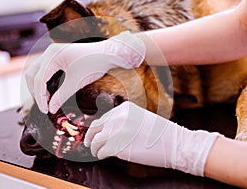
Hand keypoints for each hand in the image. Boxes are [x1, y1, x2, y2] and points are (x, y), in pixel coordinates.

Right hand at [25, 31, 145, 113]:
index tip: (45, 110)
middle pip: (32, 74)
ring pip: (36, 72)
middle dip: (36, 91)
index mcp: (53, 54)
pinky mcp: (56, 57)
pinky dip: (43, 82)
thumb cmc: (94, 64)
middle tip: (44, 106)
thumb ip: (62, 95)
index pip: (39, 78)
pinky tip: (50, 92)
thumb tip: (50, 109)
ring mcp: (52, 54)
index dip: (40, 97)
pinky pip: (43, 71)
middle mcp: (49, 52)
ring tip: (47, 101)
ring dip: (38, 87)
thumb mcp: (77, 82)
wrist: (107, 54)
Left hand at [84, 101, 221, 175]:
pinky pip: (102, 152)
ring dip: (95, 148)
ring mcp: (117, 131)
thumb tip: (108, 129)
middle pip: (95, 128)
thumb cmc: (161, 133)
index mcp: (123, 108)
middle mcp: (118, 117)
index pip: (102, 118)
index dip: (96, 128)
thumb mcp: (140, 117)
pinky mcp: (118, 147)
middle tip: (88, 144)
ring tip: (96, 152)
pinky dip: (101, 155)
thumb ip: (124, 120)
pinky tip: (103, 156)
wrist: (175, 144)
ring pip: (96, 141)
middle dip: (90, 137)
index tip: (94, 134)